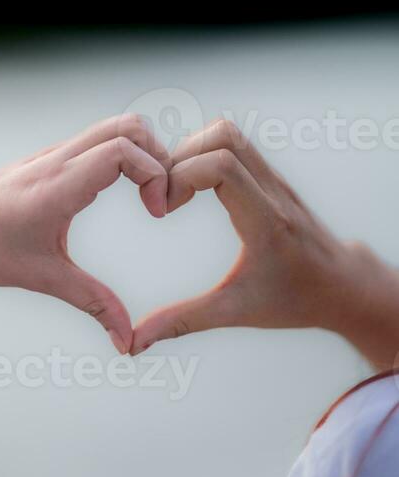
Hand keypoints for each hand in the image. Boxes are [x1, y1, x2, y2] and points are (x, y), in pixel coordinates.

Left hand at [0, 115, 169, 353]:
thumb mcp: (42, 278)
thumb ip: (91, 303)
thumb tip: (125, 339)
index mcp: (59, 185)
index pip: (122, 150)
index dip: (153, 174)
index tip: (156, 212)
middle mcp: (59, 159)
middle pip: (128, 126)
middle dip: (159, 157)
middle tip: (161, 198)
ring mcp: (55, 152)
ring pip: (114, 126)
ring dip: (143, 152)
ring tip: (148, 193)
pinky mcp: (52, 156)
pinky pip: (98, 138)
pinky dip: (124, 154)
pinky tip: (124, 190)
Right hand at [131, 119, 398, 369]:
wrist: (342, 286)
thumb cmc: (293, 301)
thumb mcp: (234, 312)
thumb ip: (183, 322)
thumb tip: (134, 343)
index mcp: (265, 221)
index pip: (222, 167)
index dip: (180, 178)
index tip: (165, 211)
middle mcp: (272, 190)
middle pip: (221, 138)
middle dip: (179, 159)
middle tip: (164, 196)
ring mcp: (273, 177)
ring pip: (228, 133)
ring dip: (191, 152)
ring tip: (175, 190)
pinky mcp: (270, 175)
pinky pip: (234, 144)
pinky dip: (203, 155)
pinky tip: (192, 189)